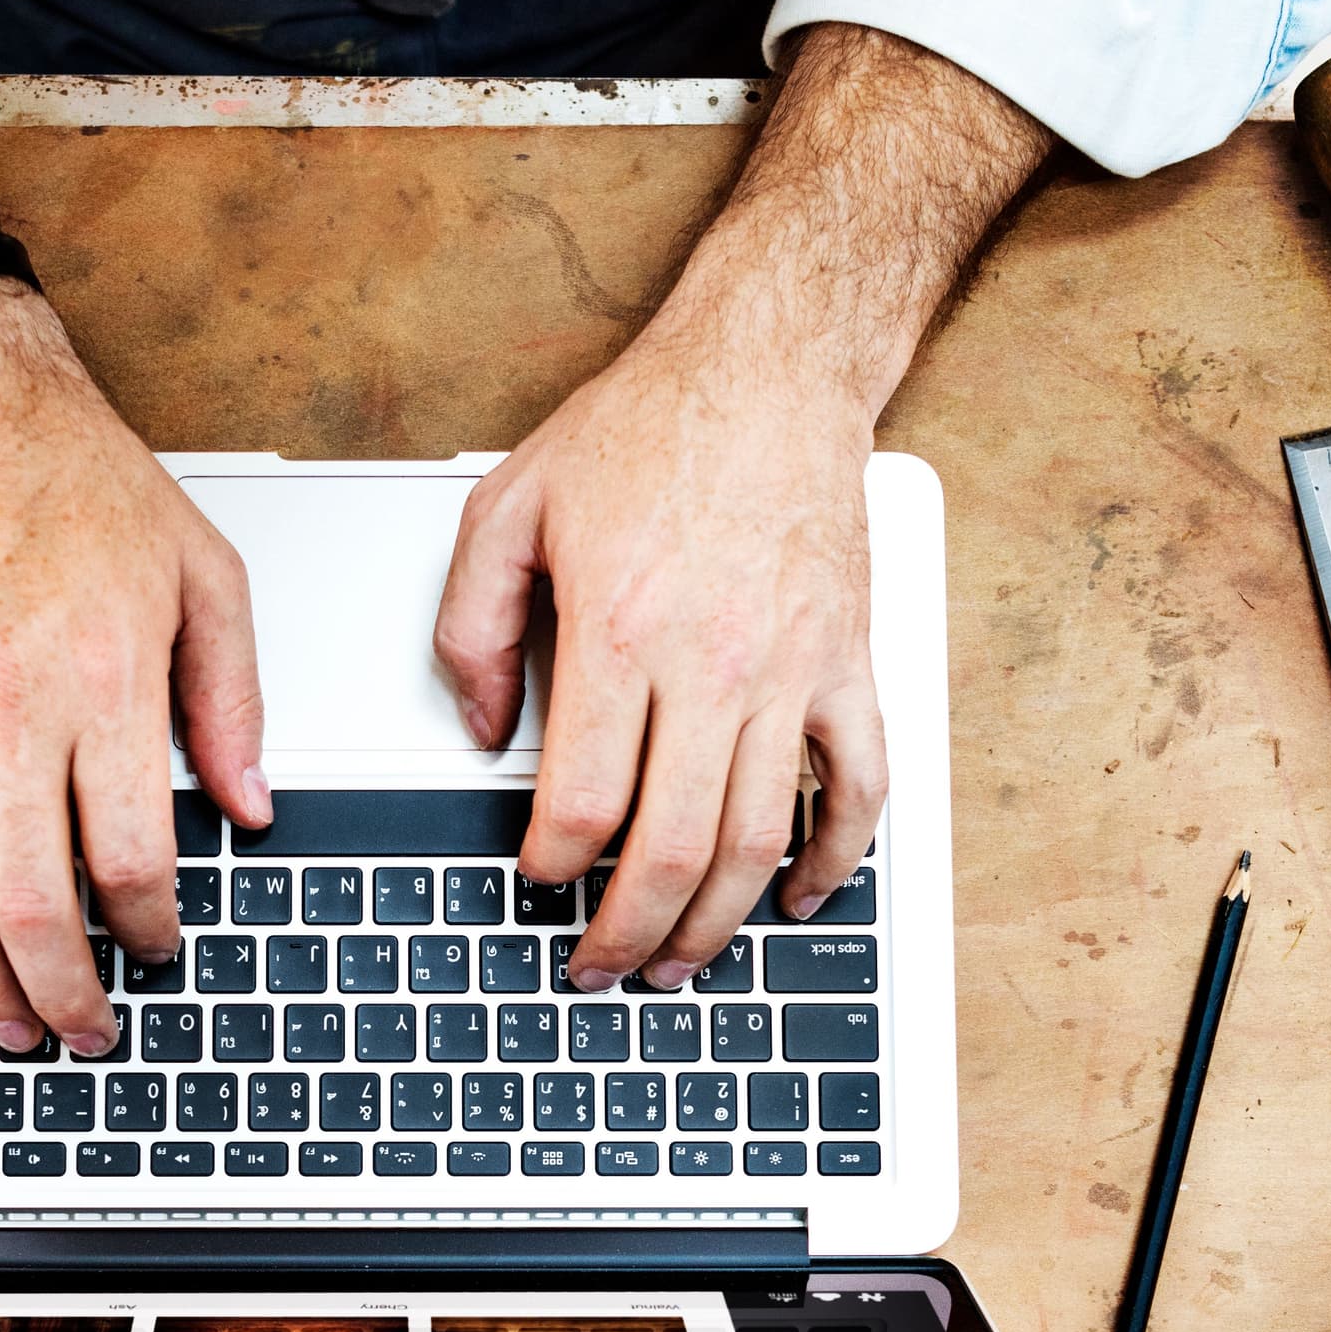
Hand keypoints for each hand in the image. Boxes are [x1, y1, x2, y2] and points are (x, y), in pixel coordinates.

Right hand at [0, 282, 271, 1053]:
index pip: (131, 858)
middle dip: (65, 992)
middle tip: (86, 1032)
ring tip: (12, 1021)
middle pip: (33, 903)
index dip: (149, 932)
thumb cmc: (81, 487)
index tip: (158, 950)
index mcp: (103, 682)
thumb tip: (249, 808)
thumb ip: (232, 703)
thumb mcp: (203, 578)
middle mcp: (8, 709)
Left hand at [434, 326, 885, 991]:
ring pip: (759, 839)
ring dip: (717, 924)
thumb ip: (472, 626)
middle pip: (673, 848)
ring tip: (678, 964)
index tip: (538, 886)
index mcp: (621, 630)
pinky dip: (835, 859)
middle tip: (599, 967)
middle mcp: (713, 662)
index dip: (554, 870)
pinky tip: (799, 900)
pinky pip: (859, 787)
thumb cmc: (647, 426)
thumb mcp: (510, 505)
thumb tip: (479, 731)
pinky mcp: (849, 664)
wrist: (770, 364)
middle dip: (628, 932)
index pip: (584, 801)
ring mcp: (793, 671)